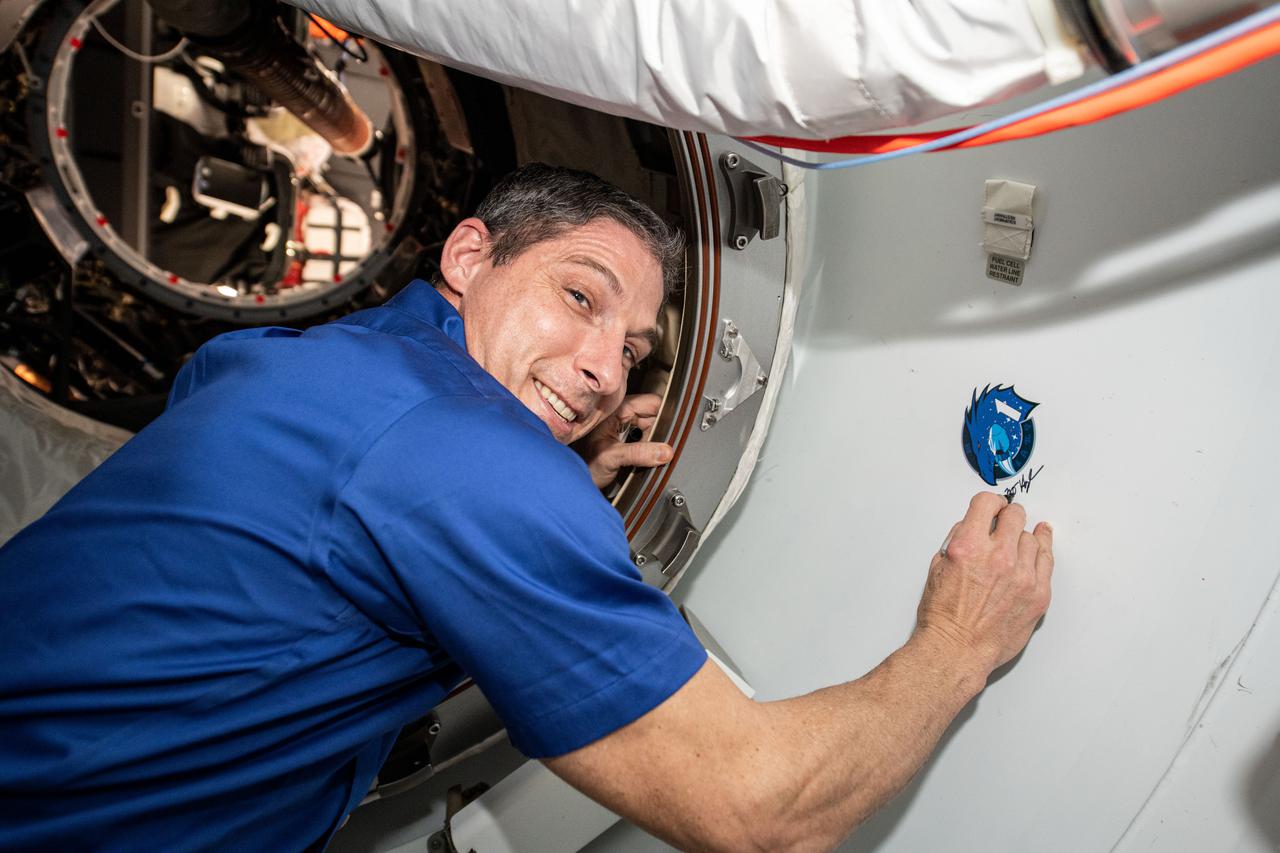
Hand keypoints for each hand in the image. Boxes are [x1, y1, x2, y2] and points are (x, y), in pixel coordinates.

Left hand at [574, 393, 672, 489]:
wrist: (574, 482)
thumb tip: (666, 451)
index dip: (666, 413)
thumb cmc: (584, 464)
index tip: (676, 427)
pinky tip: (651, 458)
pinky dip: (652, 448)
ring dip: (658, 441)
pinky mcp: (628, 440)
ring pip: (653, 429)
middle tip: (667, 447)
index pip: (652, 403)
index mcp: (618, 410)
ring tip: (657, 455)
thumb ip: (638, 453)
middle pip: (655, 417)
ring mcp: (626, 428)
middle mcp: (623, 415)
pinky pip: (648, 440)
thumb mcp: (612, 457)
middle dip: (662, 431)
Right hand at [916, 492, 1053, 677]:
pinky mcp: (1039, 594)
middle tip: (1006, 521)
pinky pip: (1047, 560)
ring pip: (1032, 537)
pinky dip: (1042, 550)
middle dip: (1008, 516)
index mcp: (969, 546)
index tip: (993, 506)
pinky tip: (1041, 542)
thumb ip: (958, 541)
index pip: (987, 503)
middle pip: (1015, 516)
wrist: (958, 649)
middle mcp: (998, 556)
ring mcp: (1022, 575)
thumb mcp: (937, 567)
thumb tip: (974, 527)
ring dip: (1022, 537)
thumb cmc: (944, 616)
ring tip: (1017, 541)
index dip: (990, 503)